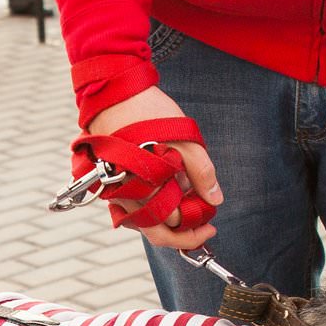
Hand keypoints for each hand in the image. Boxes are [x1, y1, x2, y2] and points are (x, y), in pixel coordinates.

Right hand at [86, 85, 221, 248]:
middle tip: (203, 227)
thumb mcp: (185, 140)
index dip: (194, 227)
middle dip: (182, 233)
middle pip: (156, 232)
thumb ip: (202, 172)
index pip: (172, 223)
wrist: (115, 92)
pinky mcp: (110, 184)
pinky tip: (168, 200)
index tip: (210, 223)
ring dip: (166, 223)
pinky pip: (131, 209)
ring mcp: (115, 191)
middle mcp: (125, 195)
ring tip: (188, 210)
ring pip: (142, 223)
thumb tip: (215, 199)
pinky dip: (151, 210)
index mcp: (144, 187)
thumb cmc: (148, 113)